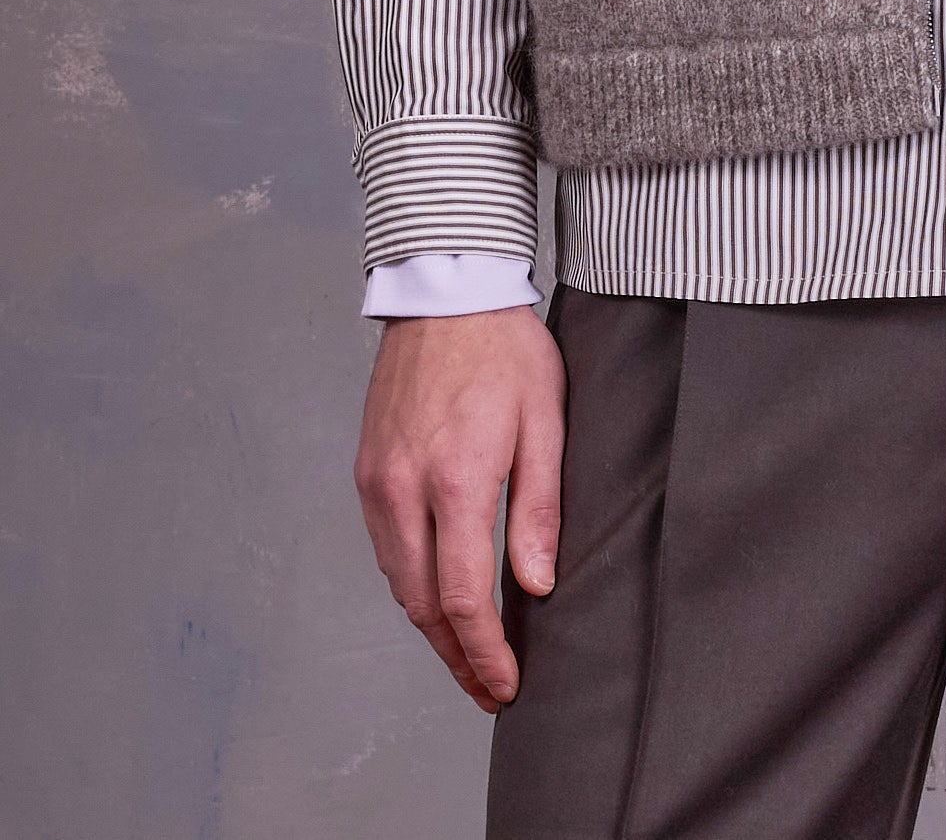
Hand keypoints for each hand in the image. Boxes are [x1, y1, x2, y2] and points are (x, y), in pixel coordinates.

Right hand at [354, 306, 566, 712]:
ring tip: (468, 651)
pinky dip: (410, 582)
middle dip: (455, 657)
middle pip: (421, 605)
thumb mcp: (545, 419)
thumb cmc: (505, 349)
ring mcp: (377, 480)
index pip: (463, 597)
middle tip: (487, 687)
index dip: (483, 653)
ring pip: (397, 582)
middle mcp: (404, 489)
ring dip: (430, 625)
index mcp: (456, 480)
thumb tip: (535, 585)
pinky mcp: (366, 470)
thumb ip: (539, 506)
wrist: (446, 291)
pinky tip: (438, 591)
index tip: (504, 685)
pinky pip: (385, 547)